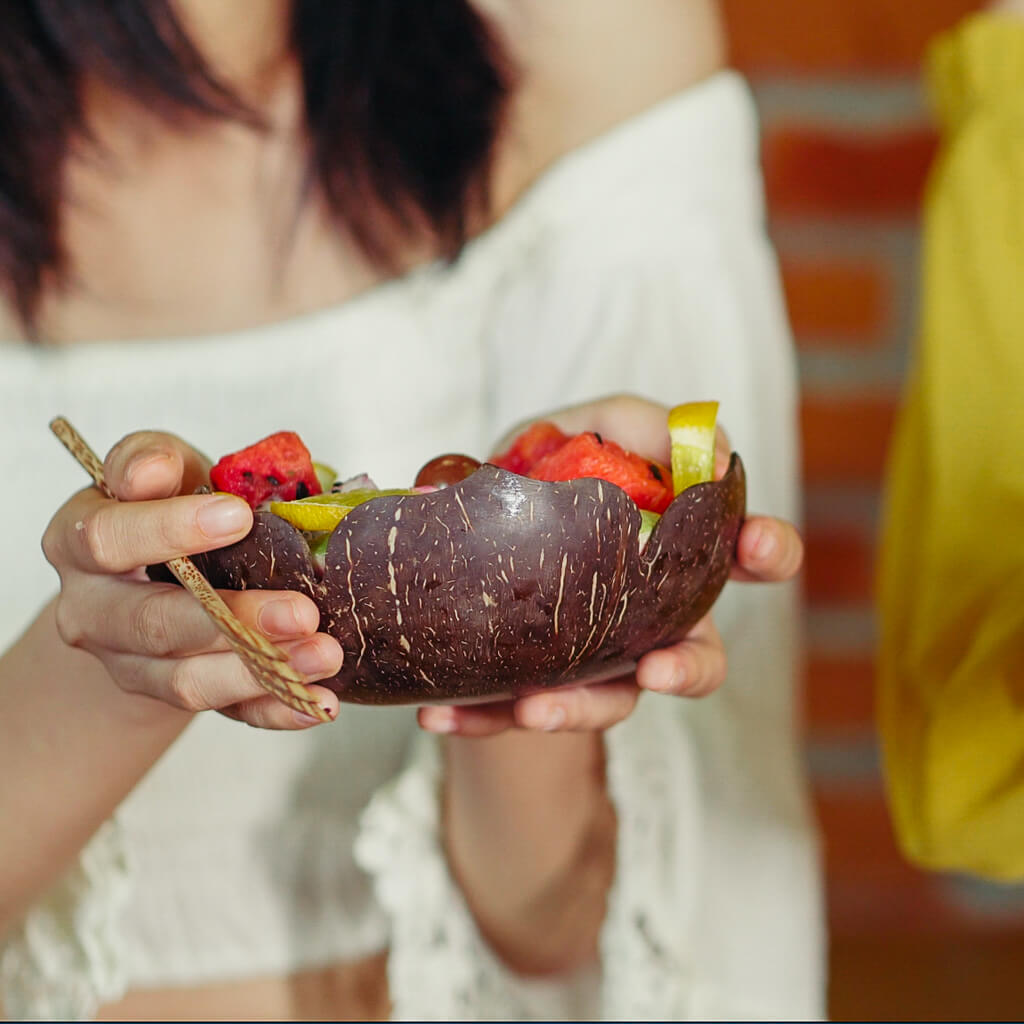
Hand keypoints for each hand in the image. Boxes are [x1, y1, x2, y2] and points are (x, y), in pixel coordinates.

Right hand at [42, 431, 342, 728]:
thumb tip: (151, 470)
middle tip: (303, 611)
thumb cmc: (166, 503)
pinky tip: (317, 701)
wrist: (157, 567)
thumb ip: (150, 460)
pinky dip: (274, 709)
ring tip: (325, 654)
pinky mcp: (175, 694)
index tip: (238, 516)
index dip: (169, 530)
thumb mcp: (159, 466)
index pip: (108, 541)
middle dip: (233, 620)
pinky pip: (225, 713)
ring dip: (262, 671)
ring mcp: (131, 664)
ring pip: (187, 680)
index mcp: (78, 544)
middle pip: (153, 624)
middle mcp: (93, 612)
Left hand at [418, 395, 802, 735]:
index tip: (755, 545)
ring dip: (580, 710)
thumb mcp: (581, 430)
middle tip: (660, 670)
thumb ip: (637, 426)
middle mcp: (652, 615)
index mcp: (677, 550)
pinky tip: (440, 715)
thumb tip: (701, 449)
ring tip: (535, 708)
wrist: (473, 533)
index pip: (749, 553)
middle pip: (700, 657)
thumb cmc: (544, 474)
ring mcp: (600, 660)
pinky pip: (516, 714)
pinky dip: (480, 718)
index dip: (768, 550)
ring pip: (614, 702)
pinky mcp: (537, 687)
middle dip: (690, 669)